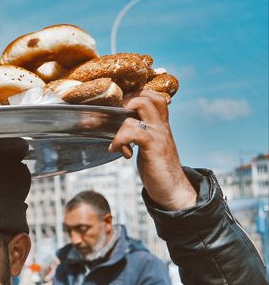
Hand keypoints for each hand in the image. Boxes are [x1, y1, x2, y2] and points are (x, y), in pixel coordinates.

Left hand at [110, 89, 197, 210]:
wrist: (172, 190)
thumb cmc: (157, 168)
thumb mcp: (148, 146)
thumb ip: (140, 134)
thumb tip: (119, 127)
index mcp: (160, 124)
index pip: (152, 96)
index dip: (134, 96)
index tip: (118, 111)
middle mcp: (161, 124)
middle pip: (145, 95)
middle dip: (124, 103)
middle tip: (112, 121)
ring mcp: (159, 133)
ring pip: (138, 106)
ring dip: (118, 125)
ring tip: (115, 145)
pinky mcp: (154, 145)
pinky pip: (132, 130)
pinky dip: (119, 140)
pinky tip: (118, 152)